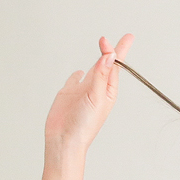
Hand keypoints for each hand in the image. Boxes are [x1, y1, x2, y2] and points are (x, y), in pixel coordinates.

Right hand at [34, 35, 134, 179]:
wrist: (64, 140)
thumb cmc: (84, 125)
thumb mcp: (95, 98)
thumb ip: (101, 76)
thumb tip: (110, 55)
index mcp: (107, 90)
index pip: (114, 66)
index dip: (114, 51)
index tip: (107, 41)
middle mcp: (96, 88)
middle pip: (106, 65)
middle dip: (111, 51)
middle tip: (115, 38)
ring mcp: (81, 90)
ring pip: (92, 70)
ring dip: (98, 60)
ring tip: (104, 49)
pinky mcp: (67, 94)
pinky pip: (74, 80)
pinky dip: (76, 74)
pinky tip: (79, 72)